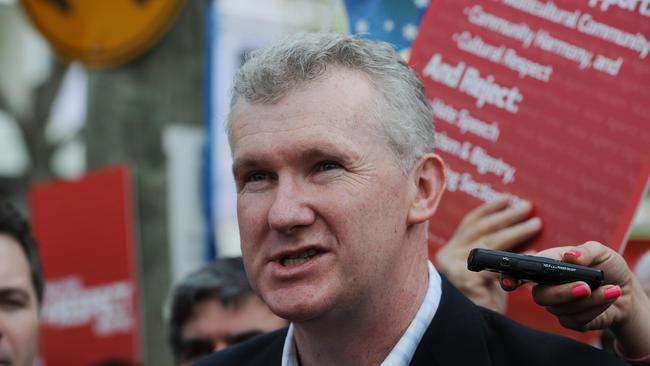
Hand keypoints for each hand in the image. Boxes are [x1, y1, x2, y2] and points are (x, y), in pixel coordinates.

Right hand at [436, 196, 541, 312]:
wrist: (475, 331)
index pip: (469, 223)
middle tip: (527, 206)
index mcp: (449, 251)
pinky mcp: (466, 281)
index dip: (489, 209)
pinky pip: (497, 266)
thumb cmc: (483, 301)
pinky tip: (535, 253)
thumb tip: (518, 226)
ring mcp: (454, 268)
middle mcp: (448, 256)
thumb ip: (491, 253)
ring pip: (489, 243)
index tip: (507, 198)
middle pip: (480, 229)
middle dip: (506, 216)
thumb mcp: (483, 271)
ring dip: (515, 231)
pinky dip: (519, 258)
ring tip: (535, 223)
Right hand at [501, 241, 649, 357]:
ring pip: (561, 309)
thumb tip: (569, 255)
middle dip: (562, 292)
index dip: (510, 277)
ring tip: (611, 289)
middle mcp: (547, 286)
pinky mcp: (570, 320)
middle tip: (585, 286)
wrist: (626, 291)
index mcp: (546, 266)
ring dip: (590, 300)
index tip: (508, 282)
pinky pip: (576, 320)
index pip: (521, 272)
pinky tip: (608, 298)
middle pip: (540, 295)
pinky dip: (596, 308)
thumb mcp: (601, 252)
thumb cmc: (607, 267)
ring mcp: (557, 305)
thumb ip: (585, 251)